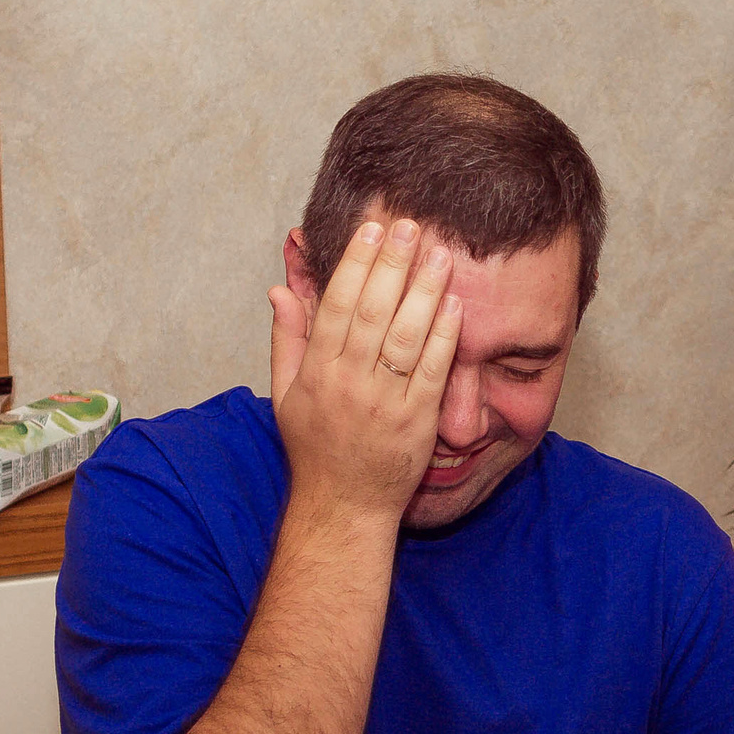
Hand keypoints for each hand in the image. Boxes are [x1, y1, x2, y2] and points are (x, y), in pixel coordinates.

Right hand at [269, 218, 462, 519]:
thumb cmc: (314, 448)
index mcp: (317, 371)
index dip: (355, 264)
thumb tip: (280, 287)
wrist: (343, 507)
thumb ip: (286, 338)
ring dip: (424, 292)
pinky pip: (432, 372)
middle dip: (392, 265)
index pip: (337, 305)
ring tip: (440, 254)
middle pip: (373, 313)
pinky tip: (454, 305)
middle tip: (410, 225)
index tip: (371, 229)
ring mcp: (384, 403)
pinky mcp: (416, 422)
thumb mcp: (284, 394)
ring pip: (406, 337)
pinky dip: (444, 337)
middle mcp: (349, 383)